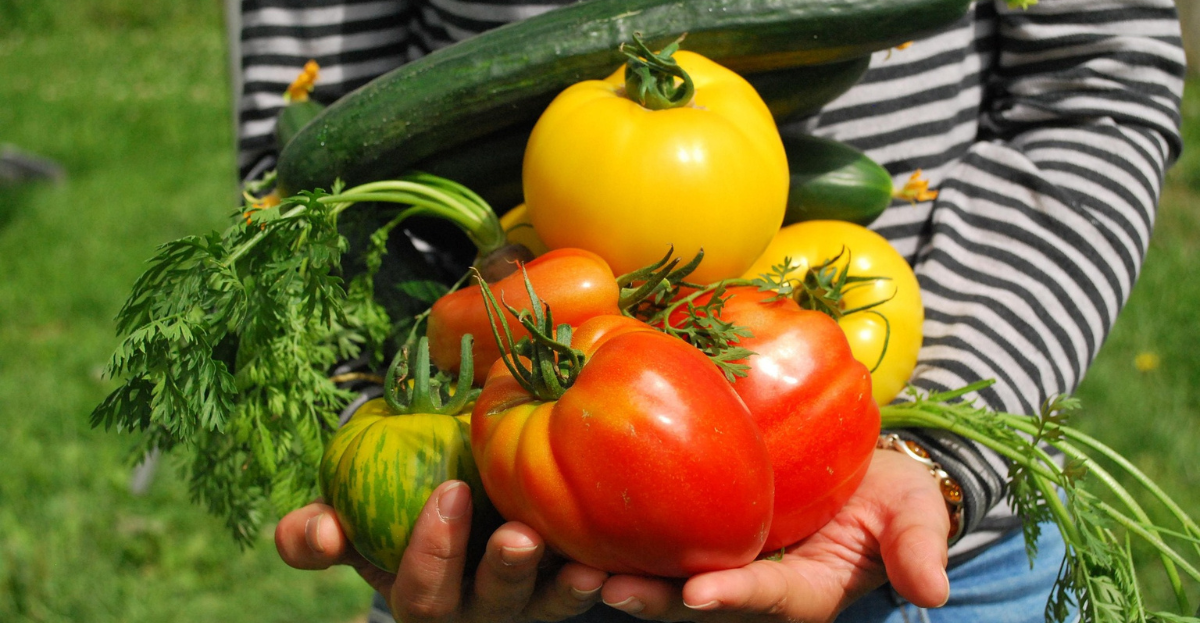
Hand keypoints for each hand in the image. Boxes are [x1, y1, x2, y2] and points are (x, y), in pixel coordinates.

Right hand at [275, 480, 608, 621]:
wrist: (455, 506)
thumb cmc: (395, 515)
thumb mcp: (352, 525)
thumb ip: (318, 534)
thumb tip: (318, 532)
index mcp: (423, 596)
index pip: (421, 591)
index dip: (432, 551)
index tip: (449, 492)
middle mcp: (476, 611)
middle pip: (491, 606)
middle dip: (504, 573)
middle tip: (518, 535)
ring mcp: (525, 607)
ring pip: (545, 607)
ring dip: (563, 588)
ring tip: (584, 566)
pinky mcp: (566, 590)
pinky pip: (586, 591)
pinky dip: (605, 580)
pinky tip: (615, 560)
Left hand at [598, 450, 951, 621]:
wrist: (859, 469)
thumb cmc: (888, 492)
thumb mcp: (913, 514)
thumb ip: (917, 547)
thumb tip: (935, 591)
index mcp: (804, 591)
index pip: (768, 600)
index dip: (735, 598)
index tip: (700, 595)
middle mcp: (752, 587)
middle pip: (698, 603)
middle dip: (655, 601)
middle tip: (608, 590)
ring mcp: (721, 562)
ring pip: (664, 578)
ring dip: (622, 575)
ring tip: (574, 566)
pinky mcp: (696, 532)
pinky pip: (656, 538)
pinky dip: (618, 535)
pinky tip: (574, 519)